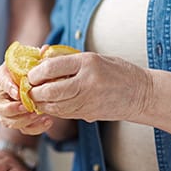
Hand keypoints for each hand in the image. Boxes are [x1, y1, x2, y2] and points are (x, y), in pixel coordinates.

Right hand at [0, 64, 54, 134]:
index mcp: (6, 75)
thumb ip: (39, 57)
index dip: (7, 86)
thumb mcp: (37, 61)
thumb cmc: (36, 70)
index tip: (18, 92)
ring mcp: (9, 110)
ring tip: (37, 114)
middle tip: (25, 107)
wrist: (44, 83)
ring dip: (21, 119)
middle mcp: (3, 94)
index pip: (0, 79)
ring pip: (6, 120)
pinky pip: (24, 129)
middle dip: (10, 108)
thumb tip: (45, 49)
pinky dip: (35, 128)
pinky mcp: (21, 121)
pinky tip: (48, 120)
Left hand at [29, 52, 151, 122]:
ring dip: (41, 103)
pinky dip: (52, 109)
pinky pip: (63, 113)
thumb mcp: (94, 57)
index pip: (52, 67)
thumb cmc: (117, 71)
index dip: (36, 73)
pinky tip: (49, 104)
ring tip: (36, 97)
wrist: (142, 94)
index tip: (30, 74)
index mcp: (88, 63)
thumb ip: (67, 58)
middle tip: (29, 89)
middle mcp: (87, 82)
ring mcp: (88, 100)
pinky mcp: (88, 114)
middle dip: (35, 92)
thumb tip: (41, 56)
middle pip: (49, 91)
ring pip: (54, 106)